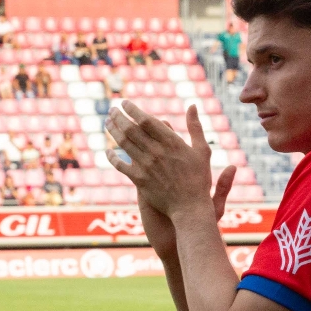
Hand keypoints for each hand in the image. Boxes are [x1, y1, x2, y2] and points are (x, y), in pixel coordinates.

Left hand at [109, 102, 236, 220]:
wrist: (190, 207)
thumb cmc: (198, 178)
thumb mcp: (202, 150)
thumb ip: (195, 127)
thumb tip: (192, 106)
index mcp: (172, 142)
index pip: (146, 120)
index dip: (133, 110)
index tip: (124, 103)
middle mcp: (157, 151)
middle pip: (131, 129)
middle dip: (119, 117)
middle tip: (112, 110)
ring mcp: (146, 166)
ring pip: (124, 144)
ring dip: (113, 131)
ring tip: (108, 123)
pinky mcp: (139, 180)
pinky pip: (121, 165)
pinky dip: (112, 157)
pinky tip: (108, 151)